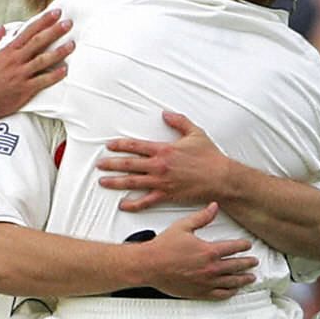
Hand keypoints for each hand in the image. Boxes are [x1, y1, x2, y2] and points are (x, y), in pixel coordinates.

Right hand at [0, 12, 72, 129]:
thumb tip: (1, 28)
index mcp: (8, 51)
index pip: (29, 31)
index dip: (43, 21)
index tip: (55, 13)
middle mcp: (16, 61)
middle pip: (39, 42)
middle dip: (55, 31)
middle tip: (68, 23)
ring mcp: (22, 75)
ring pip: (44, 60)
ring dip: (59, 51)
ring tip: (72, 44)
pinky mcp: (25, 89)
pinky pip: (43, 81)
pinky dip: (55, 75)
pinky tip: (65, 70)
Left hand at [99, 110, 235, 211]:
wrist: (220, 177)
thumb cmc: (209, 156)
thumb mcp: (195, 133)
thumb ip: (179, 122)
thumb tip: (166, 114)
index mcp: (164, 150)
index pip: (135, 146)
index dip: (120, 145)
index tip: (109, 146)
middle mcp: (159, 166)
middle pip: (128, 164)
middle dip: (111, 164)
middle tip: (99, 164)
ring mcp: (161, 182)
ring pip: (132, 182)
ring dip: (115, 182)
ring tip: (102, 182)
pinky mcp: (166, 195)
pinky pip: (145, 201)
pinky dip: (133, 204)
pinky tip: (122, 205)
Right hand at [132, 203, 255, 297]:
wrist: (148, 265)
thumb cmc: (163, 247)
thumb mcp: (183, 227)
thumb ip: (201, 217)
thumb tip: (214, 207)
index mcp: (209, 251)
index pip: (234, 248)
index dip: (243, 246)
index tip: (247, 245)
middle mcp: (211, 268)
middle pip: (237, 266)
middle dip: (248, 263)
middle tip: (253, 262)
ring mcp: (206, 282)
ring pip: (231, 282)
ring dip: (243, 279)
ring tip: (250, 277)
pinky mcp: (199, 292)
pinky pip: (219, 294)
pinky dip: (229, 292)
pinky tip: (233, 290)